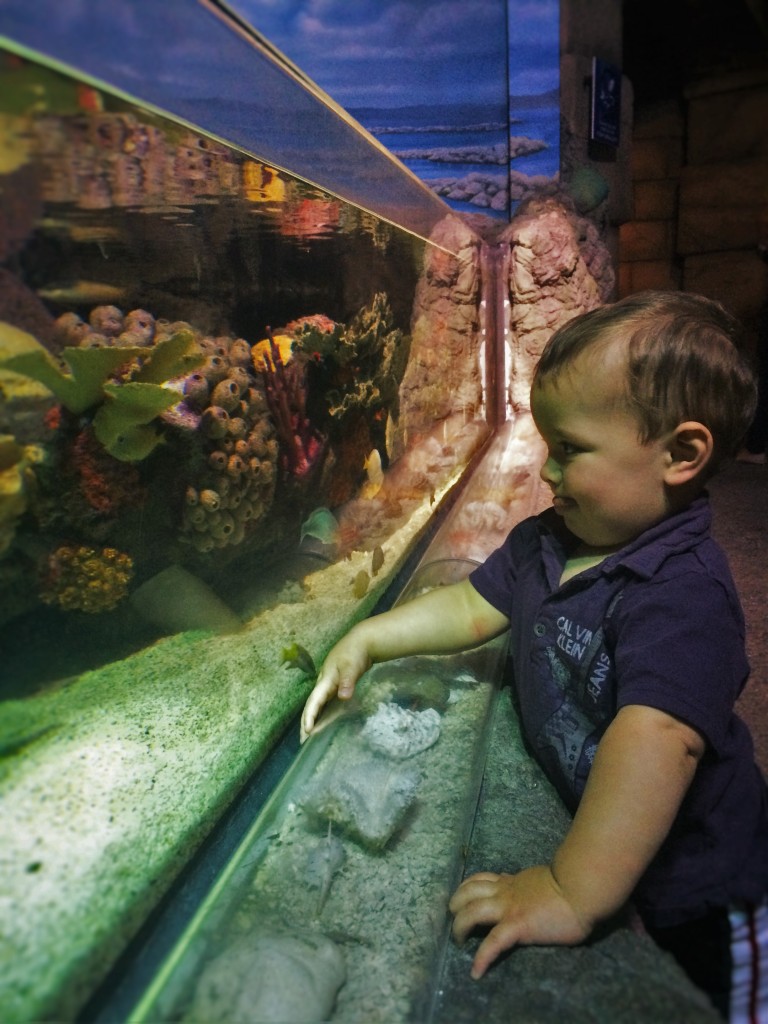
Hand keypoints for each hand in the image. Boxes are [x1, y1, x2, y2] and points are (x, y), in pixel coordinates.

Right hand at [299, 626, 371, 741]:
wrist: (362, 642)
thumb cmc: (355, 653)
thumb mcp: (351, 666)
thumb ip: (347, 681)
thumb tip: (342, 697)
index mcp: (325, 680)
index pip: (314, 701)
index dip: (309, 716)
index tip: (306, 730)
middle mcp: (324, 684)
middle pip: (312, 705)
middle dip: (306, 721)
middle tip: (303, 740)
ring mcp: (329, 685)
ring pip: (318, 704)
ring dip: (313, 718)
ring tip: (308, 735)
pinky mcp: (336, 686)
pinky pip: (326, 703)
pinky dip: (323, 713)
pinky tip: (324, 721)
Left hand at [448, 866, 591, 978]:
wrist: (580, 887)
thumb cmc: (571, 883)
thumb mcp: (541, 879)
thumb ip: (529, 884)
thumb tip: (527, 885)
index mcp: (512, 882)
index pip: (483, 880)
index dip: (468, 889)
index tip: (464, 898)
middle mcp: (505, 892)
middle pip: (469, 891)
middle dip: (456, 903)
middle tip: (454, 917)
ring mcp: (509, 907)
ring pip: (472, 911)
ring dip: (459, 926)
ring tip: (458, 940)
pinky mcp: (518, 925)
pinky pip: (494, 942)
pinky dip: (482, 957)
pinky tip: (476, 971)